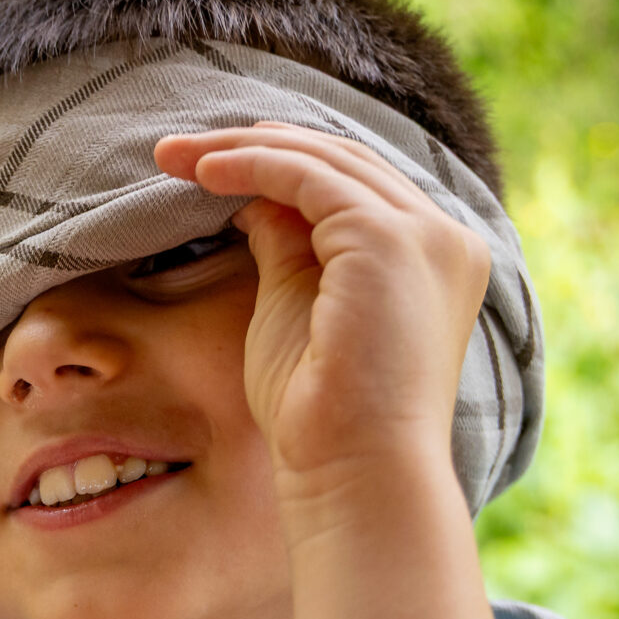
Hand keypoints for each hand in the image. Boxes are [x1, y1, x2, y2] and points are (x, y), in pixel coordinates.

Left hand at [154, 122, 488, 521]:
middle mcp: (443, 238)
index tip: (208, 166)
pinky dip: (250, 166)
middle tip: (178, 149)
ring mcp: (424, 235)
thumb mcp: (293, 308)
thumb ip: (285, 247)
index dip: (279, 165)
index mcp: (432, 258)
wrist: (354, 472)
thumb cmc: (319, 415)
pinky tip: (202, 172)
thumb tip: (253, 196)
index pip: (352, 186)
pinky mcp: (390, 239)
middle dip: (253, 146)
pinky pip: (307, 177)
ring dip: (240, 149)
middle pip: (340, 162)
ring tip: (175, 154)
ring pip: (322, 160)